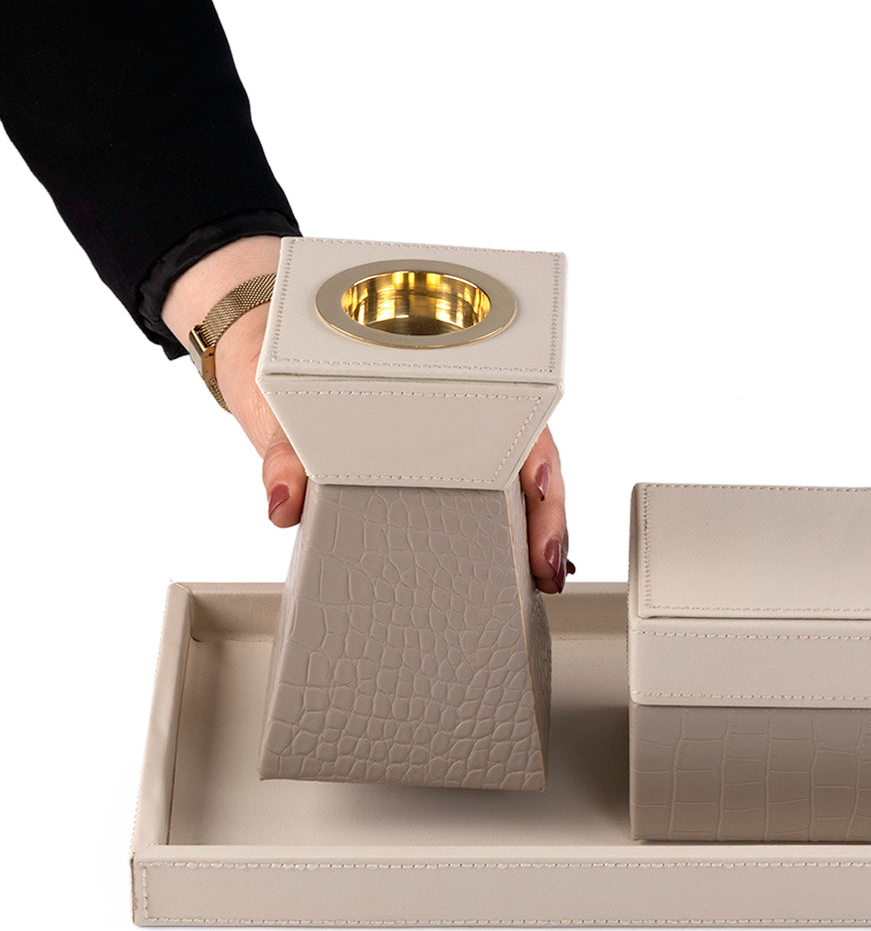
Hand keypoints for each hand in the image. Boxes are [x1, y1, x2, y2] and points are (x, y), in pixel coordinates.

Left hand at [163, 237, 573, 591]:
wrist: (260, 351)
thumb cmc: (280, 356)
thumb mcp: (278, 405)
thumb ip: (283, 453)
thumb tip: (286, 502)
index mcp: (435, 384)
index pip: (508, 419)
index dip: (537, 460)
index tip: (543, 495)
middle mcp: (452, 415)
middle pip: (525, 464)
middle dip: (549, 518)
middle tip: (546, 567)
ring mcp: (444, 449)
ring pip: (510, 490)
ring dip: (532, 536)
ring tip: (543, 579)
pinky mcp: (423, 481)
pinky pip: (473, 509)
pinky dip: (501, 541)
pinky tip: (516, 573)